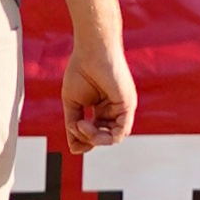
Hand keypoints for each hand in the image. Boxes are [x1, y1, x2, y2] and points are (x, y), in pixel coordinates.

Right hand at [60, 37, 134, 153]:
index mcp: (102, 109)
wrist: (91, 51)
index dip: (84, 140)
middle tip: (76, 126)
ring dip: (94, 138)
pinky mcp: (127, 106)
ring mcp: (122, 108)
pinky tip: (88, 125)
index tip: (72, 137)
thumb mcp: (72, 103)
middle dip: (87, 139)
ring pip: (112, 138)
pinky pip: (121, 132)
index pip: (96, 133)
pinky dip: (104, 135)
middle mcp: (114, 110)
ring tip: (81, 125)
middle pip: (104, 138)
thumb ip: (73, 125)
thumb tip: (74, 149)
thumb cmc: (81, 70)